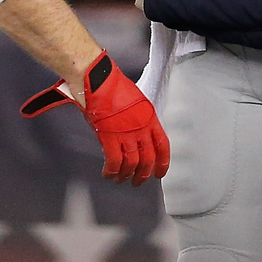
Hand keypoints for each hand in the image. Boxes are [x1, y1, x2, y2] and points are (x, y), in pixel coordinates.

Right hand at [21, 51, 169, 185]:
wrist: (98, 79)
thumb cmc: (114, 86)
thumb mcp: (136, 101)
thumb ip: (139, 120)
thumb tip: (136, 135)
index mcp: (150, 117)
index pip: (162, 145)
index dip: (162, 162)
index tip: (160, 172)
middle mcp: (141, 128)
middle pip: (147, 159)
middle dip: (143, 174)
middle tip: (138, 181)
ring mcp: (126, 133)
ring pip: (131, 164)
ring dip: (125, 175)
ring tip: (120, 179)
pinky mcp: (109, 137)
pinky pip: (113, 162)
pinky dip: (111, 171)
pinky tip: (108, 174)